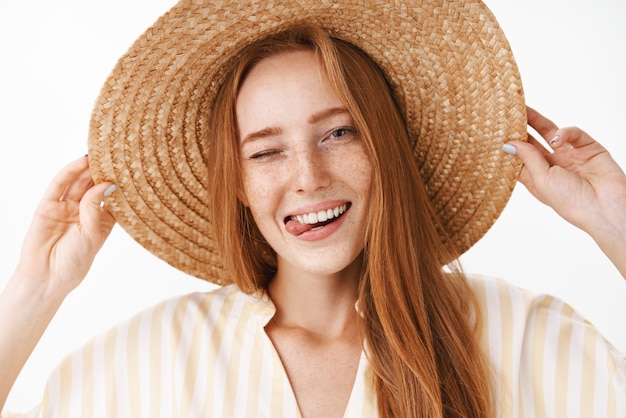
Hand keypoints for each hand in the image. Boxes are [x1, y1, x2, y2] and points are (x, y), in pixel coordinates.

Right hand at [12, 156, 115, 298]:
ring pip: (78, 183)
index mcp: (101, 220)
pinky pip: (59, 186)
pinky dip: (69, 173)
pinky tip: (80, 163)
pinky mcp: (48, 206)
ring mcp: (66, 207)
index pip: (111, 196)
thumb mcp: (93, 234)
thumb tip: (106, 184)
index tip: (133, 168)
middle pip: (94, 185)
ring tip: (100, 153)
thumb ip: (96, 208)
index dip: (119, 183)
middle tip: (116, 154)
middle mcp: (84, 211)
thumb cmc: (75, 262)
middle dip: (104, 170)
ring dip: (88, 168)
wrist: (48, 278)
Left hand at [506, 106, 625, 276]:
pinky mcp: (588, 147)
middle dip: (520, 127)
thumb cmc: (572, 202)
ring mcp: (570, 155)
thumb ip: (527, 159)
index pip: (519, 157)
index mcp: (538, 178)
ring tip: (523, 111)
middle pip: (532, 141)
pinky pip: (573, 133)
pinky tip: (558, 139)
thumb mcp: (542, 180)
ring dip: (536, 121)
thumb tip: (508, 144)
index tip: (492, 131)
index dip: (508, 144)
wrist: (607, 207)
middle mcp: (553, 165)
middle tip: (506, 111)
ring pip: (550, 132)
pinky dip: (565, 132)